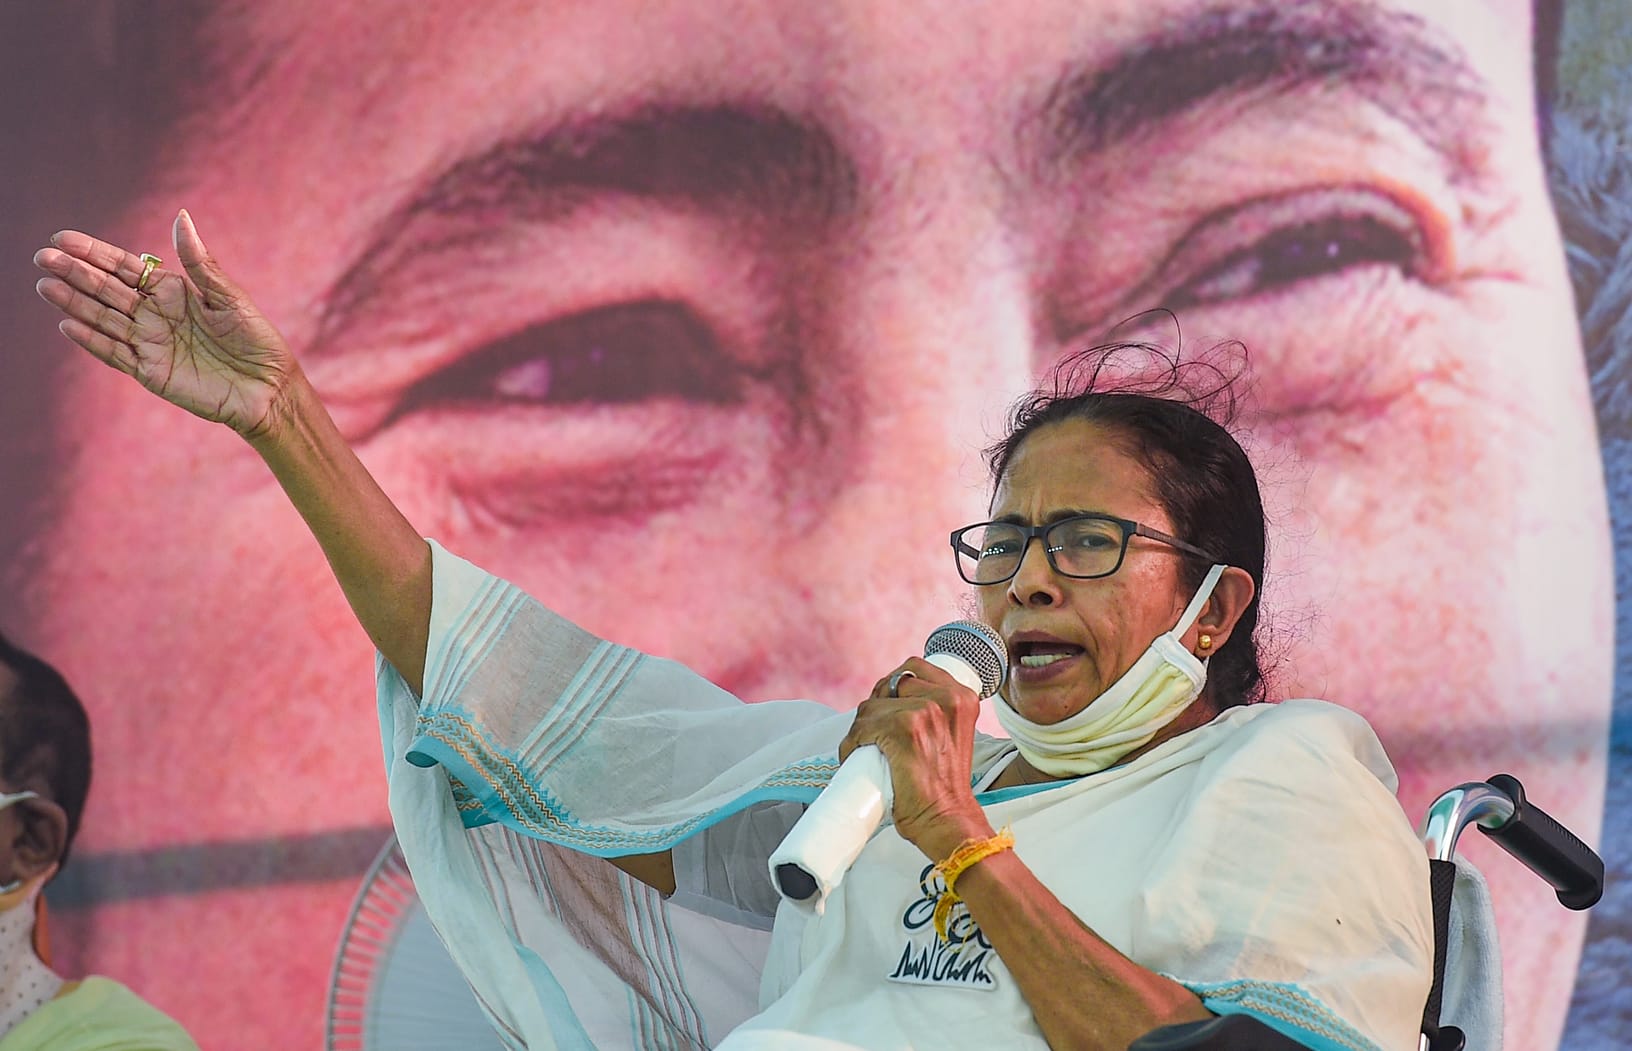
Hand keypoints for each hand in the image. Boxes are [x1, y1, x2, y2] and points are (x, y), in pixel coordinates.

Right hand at [33, 210, 297, 439]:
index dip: (94, 253)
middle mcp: (155, 315)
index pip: (125, 268)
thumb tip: (181, 216)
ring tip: (45, 285)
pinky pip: (115, 353)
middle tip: (43, 257)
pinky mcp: (150, 372)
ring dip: (74, 303)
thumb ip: (198, 262)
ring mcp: (149, 343)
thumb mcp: (228, 295)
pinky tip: (68, 325)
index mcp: (172, 291)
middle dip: (75, 273)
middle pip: (107, 289)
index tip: (63, 238)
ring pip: (104, 319)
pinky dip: (92, 340)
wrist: (267, 387)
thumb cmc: (254, 338)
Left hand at [841, 657, 993, 858]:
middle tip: (873, 733)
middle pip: (890, 684)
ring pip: (872, 706)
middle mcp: (947, 698)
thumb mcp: (950, 735)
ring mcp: (925, 711)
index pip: (914, 667)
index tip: (886, 707)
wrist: (949, 819)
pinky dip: (852, 742)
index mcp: (962, 696)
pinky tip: (854, 756)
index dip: (894, 686)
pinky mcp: (903, 729)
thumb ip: (934, 713)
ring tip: (865, 750)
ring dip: (861, 729)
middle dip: (876, 706)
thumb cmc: (945, 786)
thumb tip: (892, 702)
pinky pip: (863, 726)